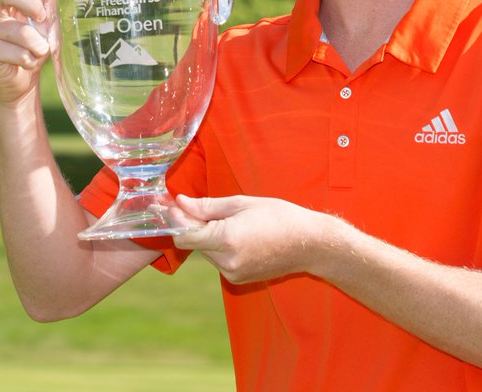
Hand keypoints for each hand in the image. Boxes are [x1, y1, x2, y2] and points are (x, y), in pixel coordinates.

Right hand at [0, 0, 50, 106]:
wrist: (22, 77)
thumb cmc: (33, 39)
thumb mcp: (42, 9)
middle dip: (31, 4)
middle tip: (43, 18)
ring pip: (17, 28)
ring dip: (38, 43)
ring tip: (40, 49)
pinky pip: (15, 50)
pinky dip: (29, 58)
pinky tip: (27, 61)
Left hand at [172, 195, 337, 284]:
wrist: (309, 244)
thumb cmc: (280, 217)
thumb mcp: (242, 203)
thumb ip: (208, 206)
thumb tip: (181, 203)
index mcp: (226, 239)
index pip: (184, 236)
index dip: (175, 220)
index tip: (172, 206)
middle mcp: (226, 261)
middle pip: (195, 243)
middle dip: (194, 225)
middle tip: (203, 207)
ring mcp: (233, 274)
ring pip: (206, 252)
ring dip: (209, 236)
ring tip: (233, 221)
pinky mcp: (238, 279)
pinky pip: (219, 261)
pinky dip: (221, 247)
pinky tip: (241, 236)